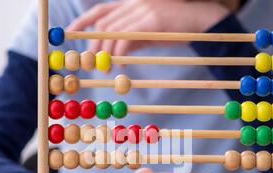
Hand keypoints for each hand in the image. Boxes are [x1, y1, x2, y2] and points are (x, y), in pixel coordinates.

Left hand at [66, 0, 232, 56]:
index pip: (101, 10)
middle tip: (91, 63)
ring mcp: (143, 10)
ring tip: (105, 68)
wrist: (202, 22)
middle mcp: (135, 4)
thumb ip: (132, 41)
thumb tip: (114, 56)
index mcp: (132, 4)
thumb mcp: (150, 34)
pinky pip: (126, 38)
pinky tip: (120, 65)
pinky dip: (119, 53)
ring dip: (105, 52)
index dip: (82, 21)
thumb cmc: (177, 29)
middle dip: (93, 45)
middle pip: (103, 23)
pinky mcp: (152, 21)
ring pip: (112, 31)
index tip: (70, 33)